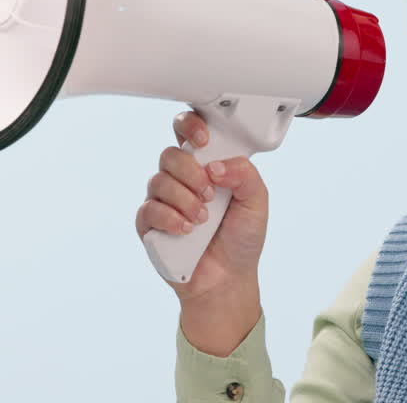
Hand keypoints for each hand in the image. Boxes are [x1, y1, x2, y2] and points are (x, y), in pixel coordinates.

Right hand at [134, 110, 268, 352]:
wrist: (228, 279)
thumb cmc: (241, 238)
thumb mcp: (257, 202)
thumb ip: (246, 174)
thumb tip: (216, 165)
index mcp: (207, 166)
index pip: (188, 131)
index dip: (190, 126)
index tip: (204, 141)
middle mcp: (182, 179)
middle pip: (170, 154)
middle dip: (190, 172)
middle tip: (210, 194)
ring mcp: (163, 201)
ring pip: (158, 180)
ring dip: (185, 199)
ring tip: (203, 219)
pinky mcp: (149, 224)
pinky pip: (148, 209)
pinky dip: (170, 218)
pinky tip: (187, 230)